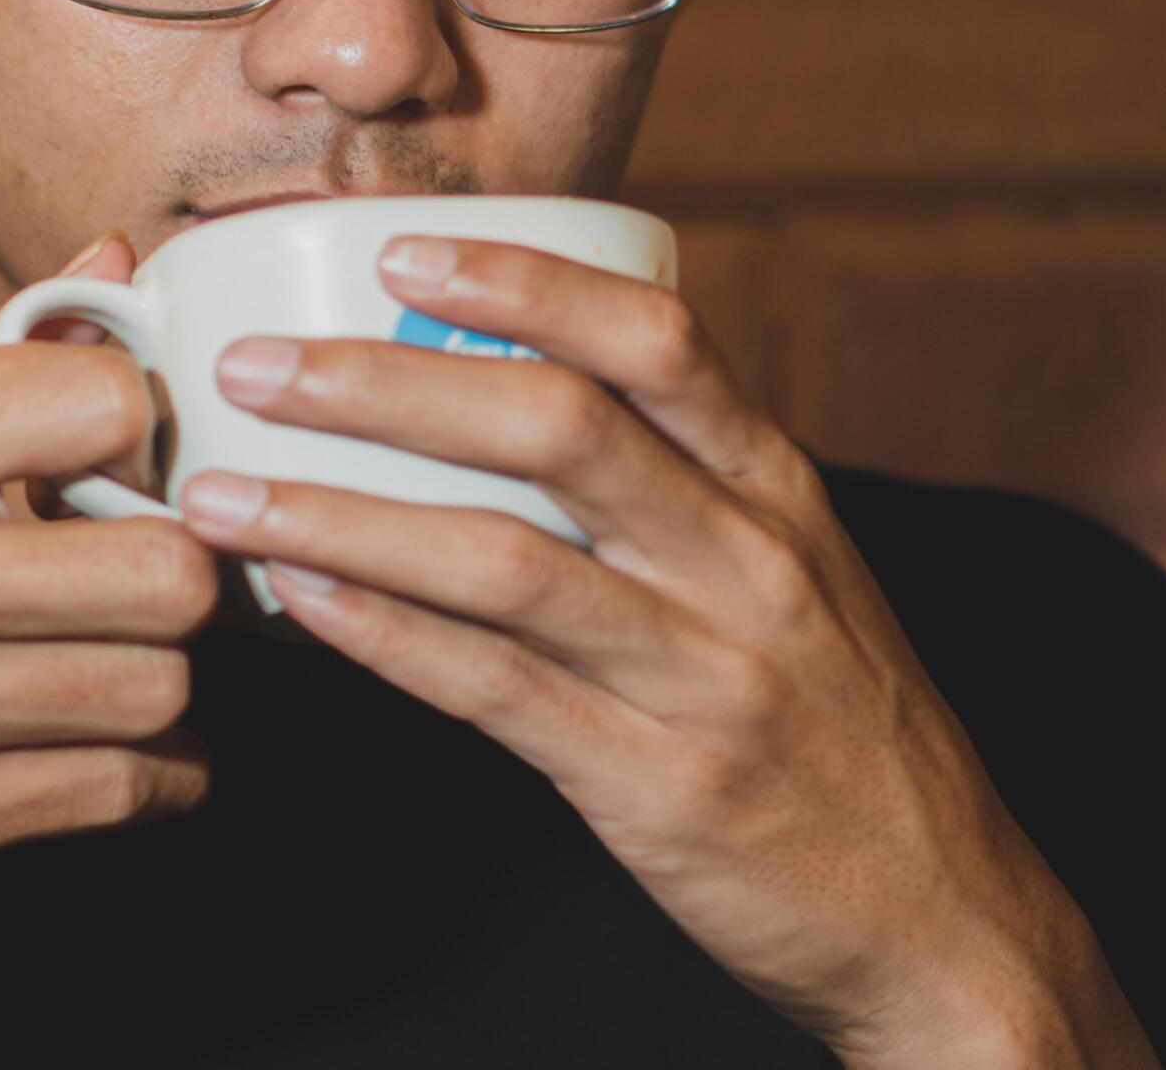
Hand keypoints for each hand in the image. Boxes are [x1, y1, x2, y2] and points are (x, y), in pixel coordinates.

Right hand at [0, 234, 218, 1069]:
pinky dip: (149, 778)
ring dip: (156, 682)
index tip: (115, 468)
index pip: (98, 403)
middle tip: (135, 583)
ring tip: (112, 670)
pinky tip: (110, 754)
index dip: (135, 433)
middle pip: (165, 567)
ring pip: (158, 684)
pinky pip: (122, 791)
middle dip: (175, 577)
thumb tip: (110, 264)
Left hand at [172, 235, 1158, 1069]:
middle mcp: (747, 564)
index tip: (401, 248)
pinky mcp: (658, 785)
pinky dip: (388, 639)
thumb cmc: (831, 721)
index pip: (654, 337)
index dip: (522, 279)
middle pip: (554, 428)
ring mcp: (704, 676)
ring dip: (342, 515)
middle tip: (254, 364)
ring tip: (221, 496)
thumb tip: (498, 384)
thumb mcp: (790, 571)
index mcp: (775, 490)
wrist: (944, 918)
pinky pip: (497, 693)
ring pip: (502, 560)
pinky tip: (303, 603)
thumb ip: (674, 480)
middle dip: (385, 383)